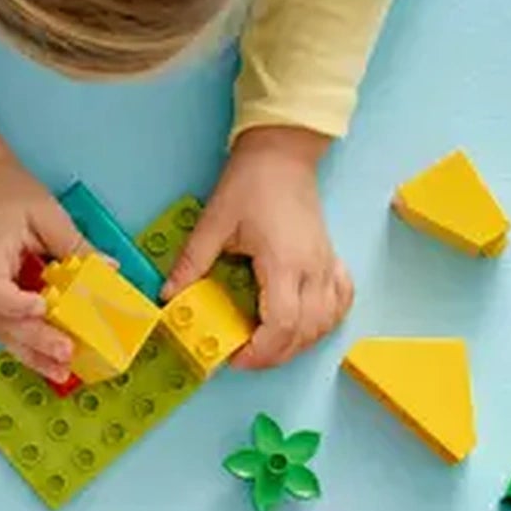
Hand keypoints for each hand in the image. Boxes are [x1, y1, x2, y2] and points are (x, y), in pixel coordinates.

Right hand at [0, 157, 83, 381]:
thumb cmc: (6, 195)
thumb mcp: (45, 213)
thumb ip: (74, 245)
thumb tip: (109, 268)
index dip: (17, 303)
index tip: (42, 307)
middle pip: (0, 321)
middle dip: (34, 341)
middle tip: (66, 353)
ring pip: (2, 333)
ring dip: (32, 355)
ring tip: (61, 372)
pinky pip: (6, 329)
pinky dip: (28, 347)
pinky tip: (51, 362)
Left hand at [164, 125, 353, 371]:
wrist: (282, 154)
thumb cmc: (251, 183)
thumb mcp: (214, 222)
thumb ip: (193, 261)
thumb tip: (169, 295)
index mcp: (283, 263)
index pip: (282, 325)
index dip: (260, 351)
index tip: (237, 357)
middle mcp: (312, 269)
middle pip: (305, 333)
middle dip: (275, 355)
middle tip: (246, 357)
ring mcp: (326, 266)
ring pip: (326, 323)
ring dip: (300, 343)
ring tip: (270, 345)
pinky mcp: (332, 259)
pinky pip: (341, 301)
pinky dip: (325, 322)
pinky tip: (306, 325)